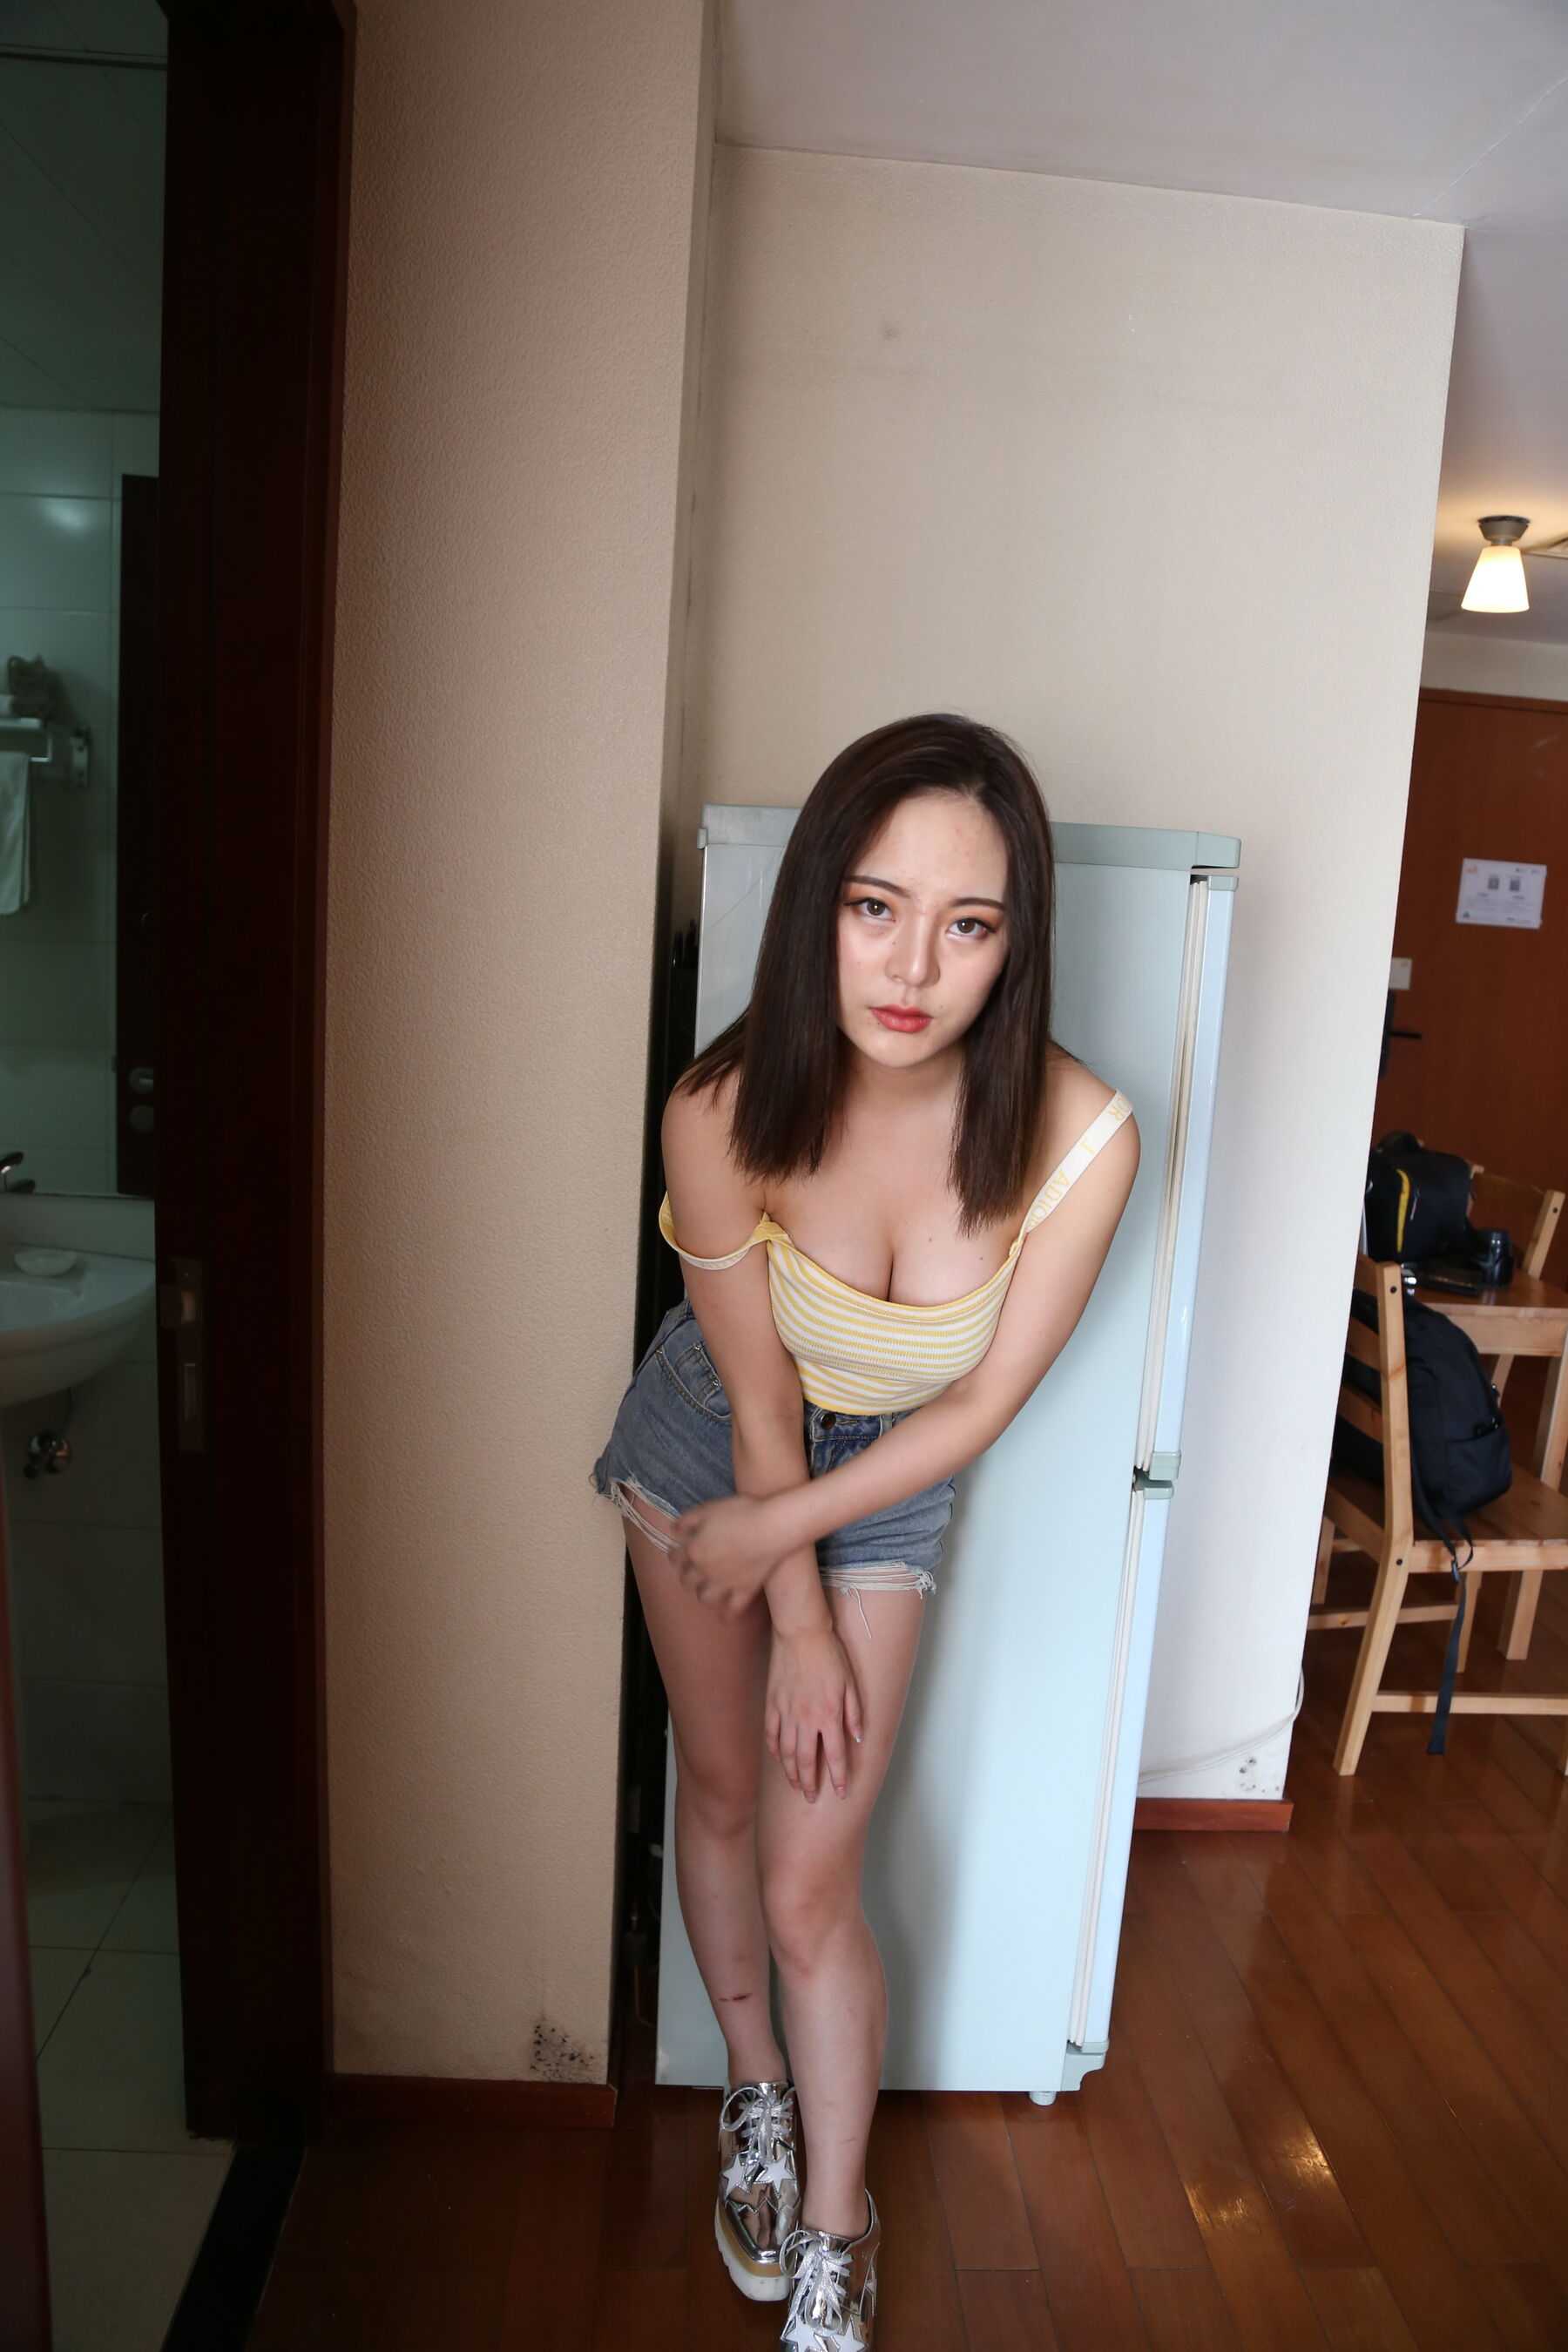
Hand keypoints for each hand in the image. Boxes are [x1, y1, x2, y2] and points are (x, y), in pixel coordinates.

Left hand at [668, 1492, 787, 1614]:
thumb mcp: (708, 1509)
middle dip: (687, 1576)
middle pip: (687, 1581)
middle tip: (692, 1571)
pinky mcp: (745, 1590)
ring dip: (703, 1594)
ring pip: (705, 1597)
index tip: (678, 1552)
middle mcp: (705, 1571)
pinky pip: (733, 1609)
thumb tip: (674, 1531)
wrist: (771, 1527)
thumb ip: (687, 1521)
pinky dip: (728, 1615)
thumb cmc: (740, 1512)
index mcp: (694, 1549)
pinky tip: (726, 1617)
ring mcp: (725, 1583)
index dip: (675, 1555)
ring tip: (708, 1589)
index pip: (675, 1557)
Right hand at [766, 1627, 864, 1801]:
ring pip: (787, 1753)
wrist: (802, 1634)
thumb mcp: (851, 1684)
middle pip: (807, 1761)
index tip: (840, 1792)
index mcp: (829, 1715)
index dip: (838, 1777)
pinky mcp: (773, 1704)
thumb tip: (858, 1739)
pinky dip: (775, 1750)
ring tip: (795, 1785)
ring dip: (791, 1772)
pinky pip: (772, 1734)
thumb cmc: (830, 1656)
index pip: (836, 1756)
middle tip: (810, 1798)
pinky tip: (779, 1759)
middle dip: (810, 1783)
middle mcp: (806, 1719)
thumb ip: (854, 1714)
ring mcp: (787, 1713)